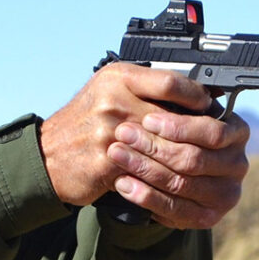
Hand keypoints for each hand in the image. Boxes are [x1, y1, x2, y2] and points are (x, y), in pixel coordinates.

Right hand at [39, 63, 215, 206]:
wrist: (46, 156)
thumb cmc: (83, 124)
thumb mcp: (108, 92)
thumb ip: (145, 89)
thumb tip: (195, 94)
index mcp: (117, 78)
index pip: (171, 83)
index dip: (196, 98)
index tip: (208, 109)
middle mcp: (112, 100)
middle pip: (173, 118)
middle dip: (195, 135)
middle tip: (212, 143)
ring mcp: (109, 131)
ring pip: (164, 147)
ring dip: (184, 160)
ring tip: (198, 165)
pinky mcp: (106, 161)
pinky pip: (148, 171)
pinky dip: (164, 178)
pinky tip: (175, 181)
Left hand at [107, 109, 248, 228]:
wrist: (166, 169)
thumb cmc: (169, 131)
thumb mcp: (177, 110)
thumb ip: (176, 101)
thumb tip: (162, 86)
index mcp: (237, 131)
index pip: (212, 131)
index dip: (179, 127)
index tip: (147, 119)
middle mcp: (237, 164)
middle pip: (194, 159)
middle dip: (153, 146)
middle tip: (123, 134)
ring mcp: (225, 193)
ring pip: (181, 183)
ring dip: (144, 169)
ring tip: (117, 154)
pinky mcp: (209, 216)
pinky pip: (175, 210)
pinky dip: (146, 196)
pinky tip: (123, 183)